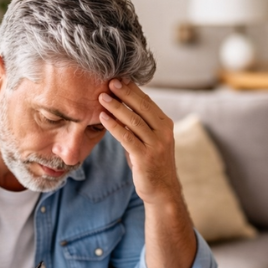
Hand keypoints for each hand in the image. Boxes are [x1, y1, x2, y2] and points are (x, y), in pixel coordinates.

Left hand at [98, 79, 178, 204]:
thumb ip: (138, 125)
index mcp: (165, 124)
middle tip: (109, 81)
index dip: (132, 88)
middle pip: (142, 107)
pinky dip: (114, 126)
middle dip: (124, 93)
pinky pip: (127, 138)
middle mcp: (163, 132)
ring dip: (116, 107)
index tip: (118, 77)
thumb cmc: (151, 163)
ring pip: (133, 121)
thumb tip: (119, 106)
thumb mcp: (149, 140)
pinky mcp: (145, 157)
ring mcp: (155, 145)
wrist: (162, 190)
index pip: (147, 101)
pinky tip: (103, 118)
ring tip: (101, 97)